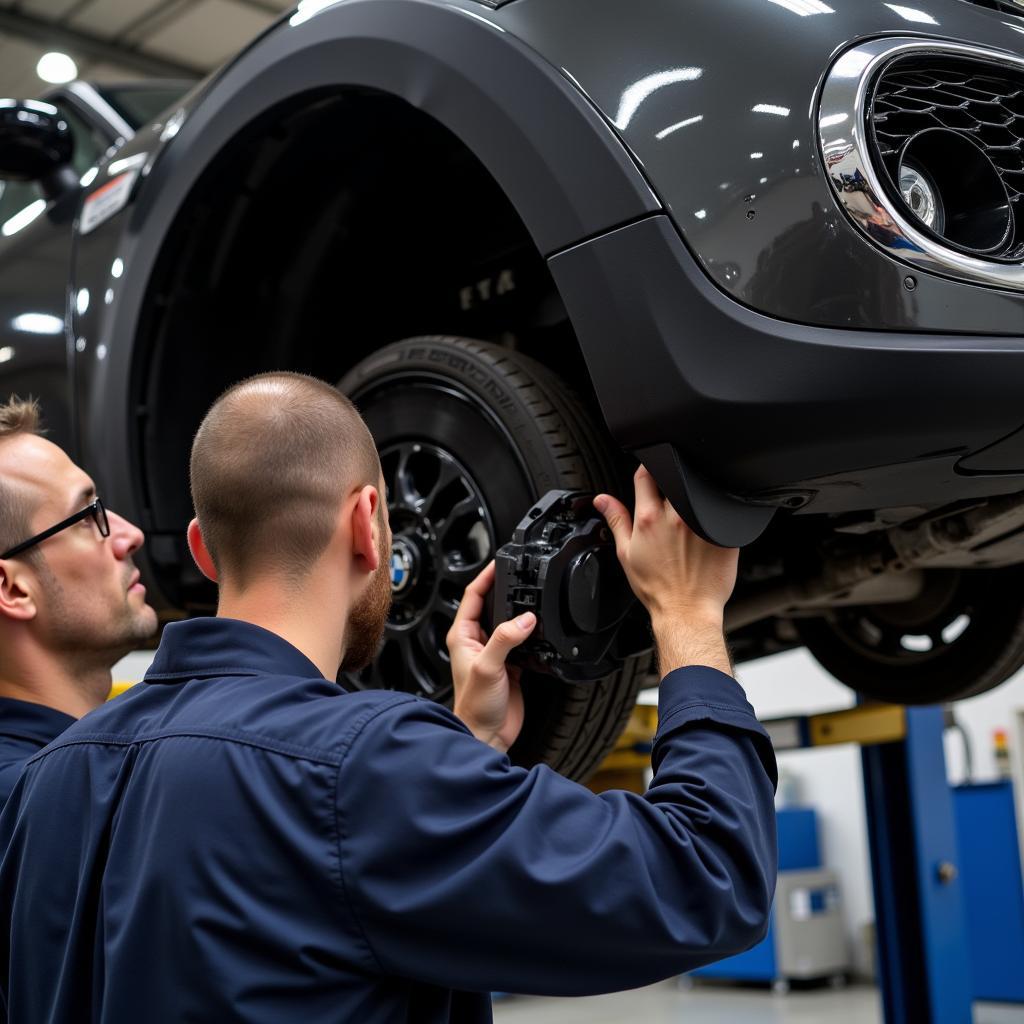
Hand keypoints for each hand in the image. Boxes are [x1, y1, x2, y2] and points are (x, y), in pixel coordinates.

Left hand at [446, 561, 536, 752]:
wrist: (486, 735)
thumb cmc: (473, 706)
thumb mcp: (487, 666)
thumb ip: (505, 639)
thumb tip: (525, 618)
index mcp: (463, 635)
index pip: (473, 595)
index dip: (486, 576)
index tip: (501, 562)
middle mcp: (477, 641)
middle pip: (492, 605)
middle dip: (506, 590)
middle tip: (521, 575)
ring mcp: (495, 653)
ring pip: (509, 623)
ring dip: (521, 612)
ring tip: (535, 598)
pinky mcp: (511, 665)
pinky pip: (523, 642)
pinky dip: (533, 634)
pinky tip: (542, 630)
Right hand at [595, 466, 738, 675]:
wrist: (685, 611)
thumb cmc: (657, 588)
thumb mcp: (626, 553)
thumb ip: (616, 520)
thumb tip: (601, 500)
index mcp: (649, 518)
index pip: (647, 474)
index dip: (647, 466)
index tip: (650, 470)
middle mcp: (677, 517)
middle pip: (675, 476)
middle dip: (671, 477)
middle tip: (670, 494)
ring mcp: (702, 524)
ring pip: (698, 490)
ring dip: (693, 494)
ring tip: (689, 511)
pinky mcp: (724, 534)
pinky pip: (720, 509)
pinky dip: (714, 511)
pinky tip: (707, 524)